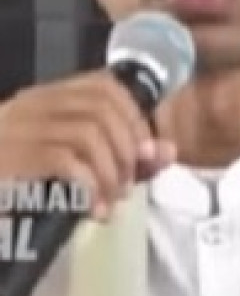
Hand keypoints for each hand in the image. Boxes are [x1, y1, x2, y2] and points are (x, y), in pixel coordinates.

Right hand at [0, 71, 176, 220]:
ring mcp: (15, 129)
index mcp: (45, 100)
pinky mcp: (9, 157)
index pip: (104, 85)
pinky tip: (92, 210)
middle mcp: (29, 106)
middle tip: (128, 184)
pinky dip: (90, 186)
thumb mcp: (73, 166)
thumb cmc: (20, 186)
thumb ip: (121, 156)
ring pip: (89, 131)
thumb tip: (167, 151)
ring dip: (112, 171)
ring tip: (112, 200)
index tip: (144, 152)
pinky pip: (65, 159)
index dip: (135, 116)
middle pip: (103, 107)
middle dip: (128, 148)